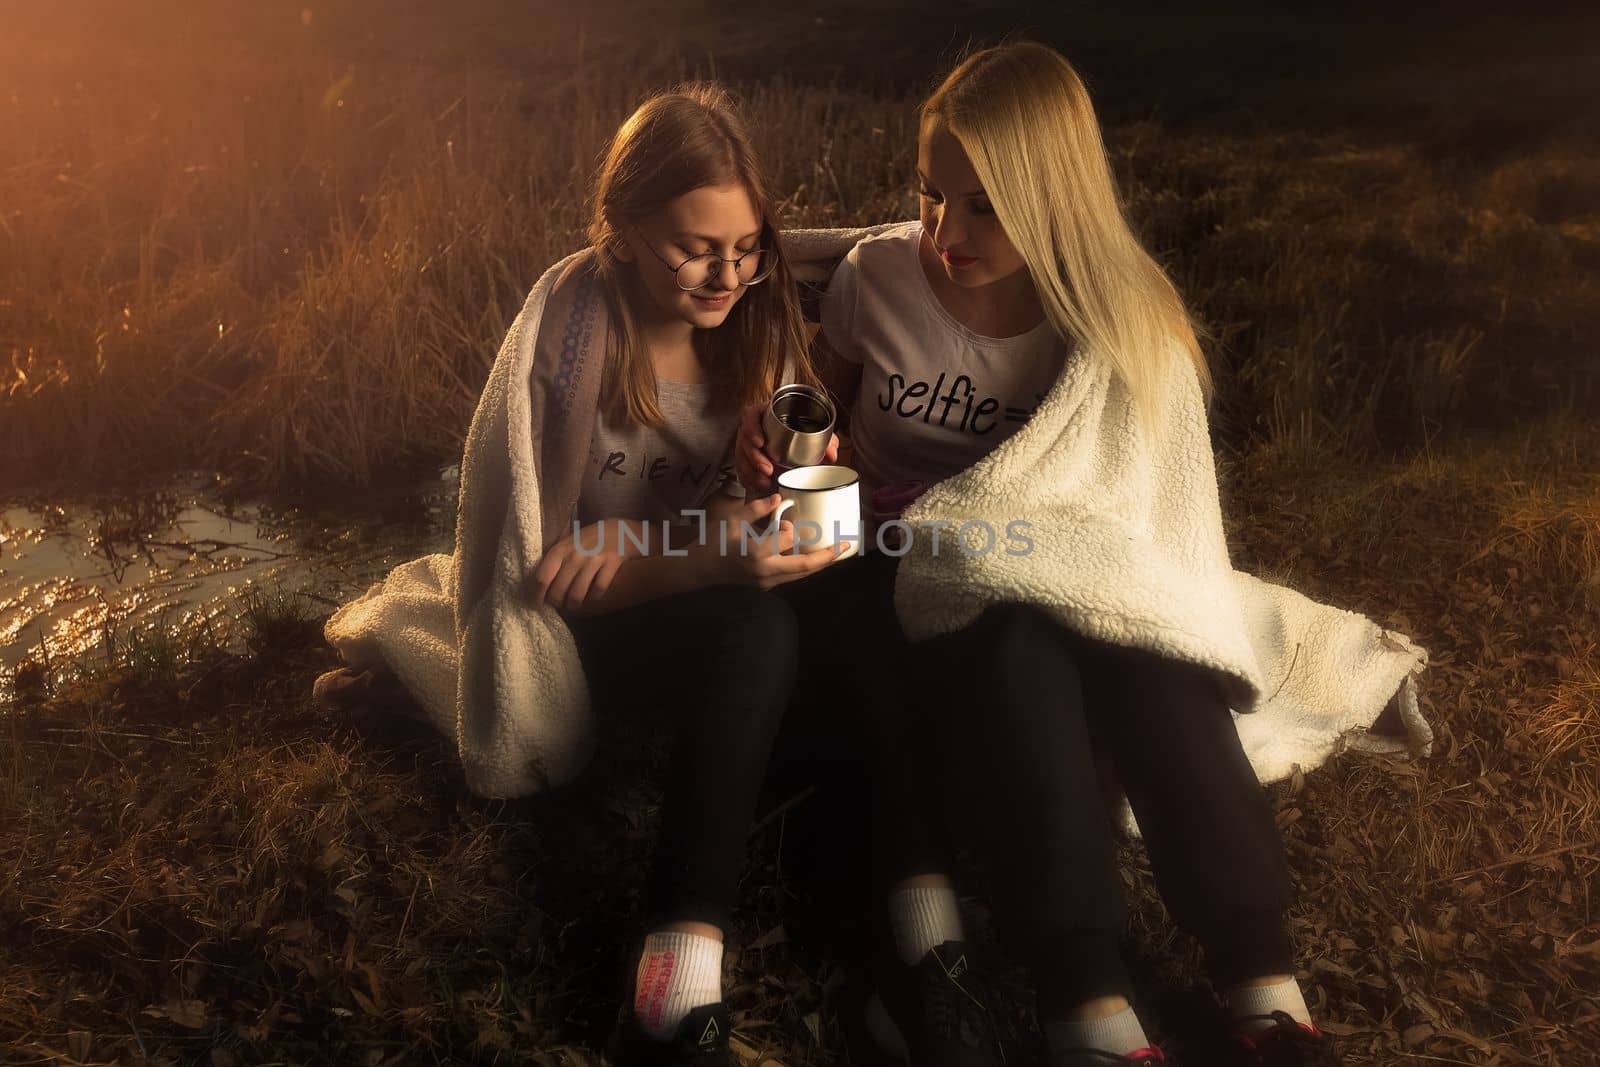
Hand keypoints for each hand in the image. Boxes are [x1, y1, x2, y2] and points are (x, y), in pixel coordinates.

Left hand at [525, 520, 636, 611]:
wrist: (619, 529)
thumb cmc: (588, 539)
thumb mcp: (567, 543)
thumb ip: (555, 560)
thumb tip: (538, 584)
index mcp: (560, 549)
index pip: (543, 578)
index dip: (537, 595)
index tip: (536, 604)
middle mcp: (575, 555)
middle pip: (558, 590)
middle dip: (556, 602)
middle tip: (558, 604)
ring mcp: (594, 559)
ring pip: (577, 593)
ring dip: (573, 604)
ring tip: (573, 605)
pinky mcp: (611, 563)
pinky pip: (598, 589)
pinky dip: (594, 596)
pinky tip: (593, 596)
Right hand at [708, 492, 847, 589]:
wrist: (698, 570)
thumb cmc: (712, 541)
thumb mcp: (731, 519)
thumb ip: (755, 508)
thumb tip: (778, 497)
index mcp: (757, 552)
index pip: (787, 538)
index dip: (789, 526)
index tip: (783, 516)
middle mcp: (766, 571)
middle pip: (806, 566)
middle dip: (829, 556)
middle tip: (848, 545)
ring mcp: (767, 582)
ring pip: (801, 574)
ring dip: (819, 563)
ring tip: (837, 552)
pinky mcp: (766, 586)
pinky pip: (792, 576)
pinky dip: (804, 567)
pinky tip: (813, 558)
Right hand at [735, 402, 840, 493]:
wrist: (793, 437)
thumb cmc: (800, 429)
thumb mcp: (815, 430)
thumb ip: (826, 439)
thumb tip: (832, 454)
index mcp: (764, 414)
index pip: (751, 416)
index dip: (752, 428)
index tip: (760, 442)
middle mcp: (753, 427)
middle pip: (744, 440)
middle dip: (754, 458)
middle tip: (767, 469)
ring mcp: (746, 442)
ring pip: (740, 456)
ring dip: (750, 471)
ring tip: (764, 481)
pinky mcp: (745, 456)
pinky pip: (740, 467)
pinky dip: (747, 478)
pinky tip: (756, 484)